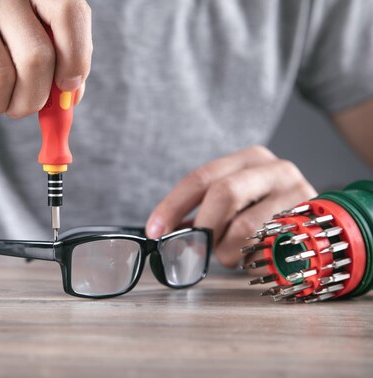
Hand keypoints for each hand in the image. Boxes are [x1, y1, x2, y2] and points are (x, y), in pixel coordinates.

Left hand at [145, 145, 317, 268]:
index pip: (201, 177)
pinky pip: (267, 250)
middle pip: (224, 194)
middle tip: (193, 249)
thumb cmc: (264, 214)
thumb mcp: (233, 204)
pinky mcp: (310, 225)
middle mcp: (275, 169)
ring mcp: (297, 194)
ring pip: (245, 227)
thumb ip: (200, 213)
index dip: (173, 205)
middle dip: (203, 227)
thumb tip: (162, 233)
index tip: (156, 231)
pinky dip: (250, 261)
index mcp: (247, 159)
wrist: (320, 226)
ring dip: (226, 251)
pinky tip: (253, 258)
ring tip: (230, 255)